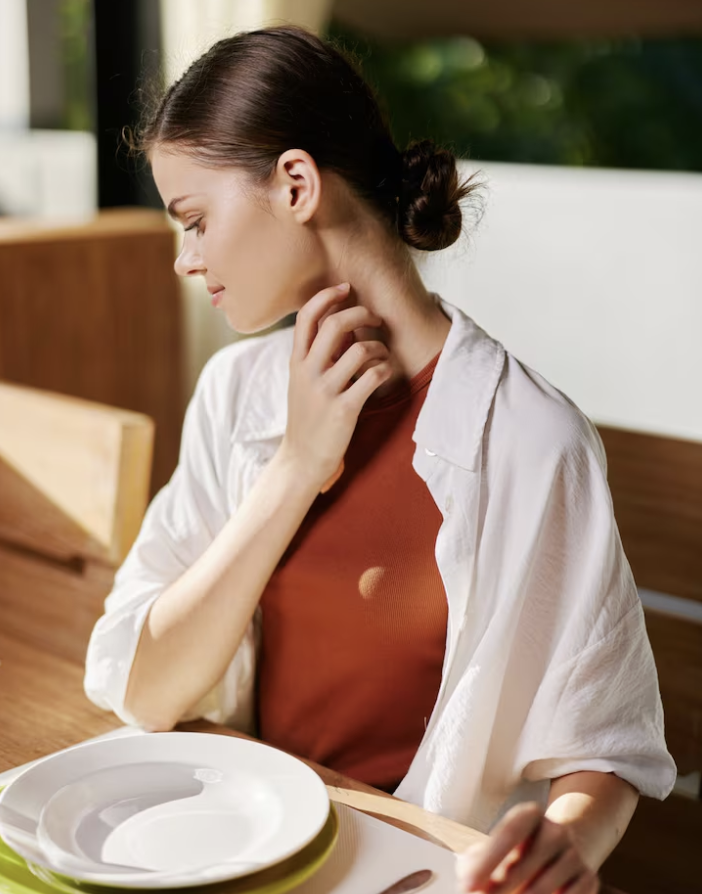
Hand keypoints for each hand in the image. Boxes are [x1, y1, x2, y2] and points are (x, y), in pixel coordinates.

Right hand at [280, 282, 391, 490]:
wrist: (302, 459)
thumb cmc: (308, 417)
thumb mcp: (303, 382)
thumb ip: (317, 354)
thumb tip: (343, 326)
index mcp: (296, 362)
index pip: (306, 316)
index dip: (327, 295)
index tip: (345, 289)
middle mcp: (308, 372)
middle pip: (336, 324)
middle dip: (361, 313)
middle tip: (375, 318)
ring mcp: (326, 390)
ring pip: (360, 349)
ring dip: (378, 346)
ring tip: (382, 354)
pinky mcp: (344, 409)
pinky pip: (373, 376)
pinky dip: (385, 369)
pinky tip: (384, 374)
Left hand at [456, 803, 598, 893]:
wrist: (563, 847)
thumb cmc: (518, 849)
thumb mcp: (496, 844)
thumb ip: (478, 858)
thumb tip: (468, 881)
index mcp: (530, 814)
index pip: (508, 835)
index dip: (486, 862)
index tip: (467, 885)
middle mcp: (556, 831)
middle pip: (523, 868)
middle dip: (499, 891)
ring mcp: (574, 855)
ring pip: (543, 889)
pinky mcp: (589, 878)